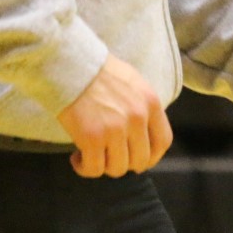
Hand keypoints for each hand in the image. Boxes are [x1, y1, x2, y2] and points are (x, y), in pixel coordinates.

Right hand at [56, 54, 172, 178]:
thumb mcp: (133, 82)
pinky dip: (84, 168)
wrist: (70, 63)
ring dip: (103, 166)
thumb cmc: (97, 71)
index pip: (163, 142)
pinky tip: (77, 158)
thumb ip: (142, 106)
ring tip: (90, 155)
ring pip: (117, 168)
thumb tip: (143, 131)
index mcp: (150, 103)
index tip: (138, 160)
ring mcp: (115, 129)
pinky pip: (94, 168)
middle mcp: (137, 118)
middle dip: (124, 163)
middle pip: (140, 160)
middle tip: (109, 156)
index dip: (151, 157)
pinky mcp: (92, 137)